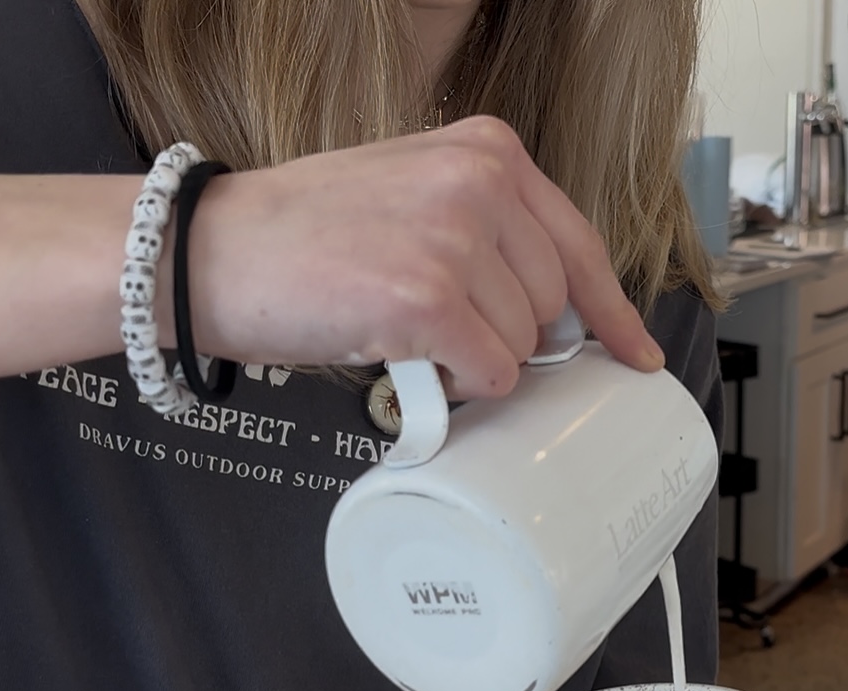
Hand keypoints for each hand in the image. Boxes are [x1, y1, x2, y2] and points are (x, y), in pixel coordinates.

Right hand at [187, 116, 664, 398]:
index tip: (634, 351)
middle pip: (550, 304)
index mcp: (486, 151)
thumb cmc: (303, 232)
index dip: (610, 310)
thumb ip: (486, 227)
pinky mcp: (427, 299)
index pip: (579, 243)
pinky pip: (488, 372)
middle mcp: (479, 184)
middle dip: (505, 333)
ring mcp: (455, 239)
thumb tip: (552, 307)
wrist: (213, 251)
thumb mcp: (411, 191)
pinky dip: (455, 382)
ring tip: (404, 327)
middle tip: (437, 325)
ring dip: (471, 356)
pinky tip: (407, 353)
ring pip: (520, 344)